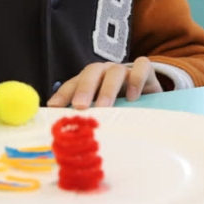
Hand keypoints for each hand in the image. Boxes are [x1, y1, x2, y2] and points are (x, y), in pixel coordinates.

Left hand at [47, 58, 162, 108]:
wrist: (149, 95)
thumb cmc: (119, 106)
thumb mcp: (102, 111)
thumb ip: (87, 118)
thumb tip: (67, 137)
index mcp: (90, 80)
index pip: (73, 83)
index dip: (63, 94)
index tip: (54, 108)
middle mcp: (105, 72)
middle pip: (92, 72)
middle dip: (84, 89)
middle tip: (80, 106)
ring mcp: (125, 70)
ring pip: (115, 71)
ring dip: (107, 89)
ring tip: (104, 107)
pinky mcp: (146, 71)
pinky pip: (142, 67)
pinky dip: (136, 79)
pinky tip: (133, 97)